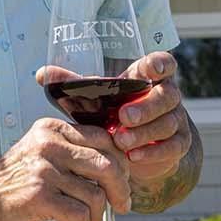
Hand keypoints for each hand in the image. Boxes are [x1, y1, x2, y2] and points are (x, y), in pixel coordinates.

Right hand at [0, 117, 130, 220]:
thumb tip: (122, 169)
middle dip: (119, 191)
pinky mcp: (39, 196)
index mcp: (52, 129)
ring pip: (96, 195)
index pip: (104, 140)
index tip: (121, 183)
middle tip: (120, 206)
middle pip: (107, 166)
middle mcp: (49, 144)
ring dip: (96, 215)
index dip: (121, 164)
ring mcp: (44, 170)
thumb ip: (75, 153)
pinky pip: (80, 213)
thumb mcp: (43, 153)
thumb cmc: (16, 181)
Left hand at [33, 52, 189, 184]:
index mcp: (148, 78)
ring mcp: (175, 119)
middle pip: (168, 95)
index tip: (154, 69)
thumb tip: (42, 74)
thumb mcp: (93, 99)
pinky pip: (172, 146)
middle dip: (147, 106)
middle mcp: (166, 95)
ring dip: (145, 132)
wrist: (132, 146)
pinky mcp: (178, 143)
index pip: (163, 63)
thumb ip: (73, 85)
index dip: (161, 64)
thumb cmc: (110, 113)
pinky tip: (133, 157)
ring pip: (168, 122)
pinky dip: (153, 152)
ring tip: (121, 140)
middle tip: (124, 117)